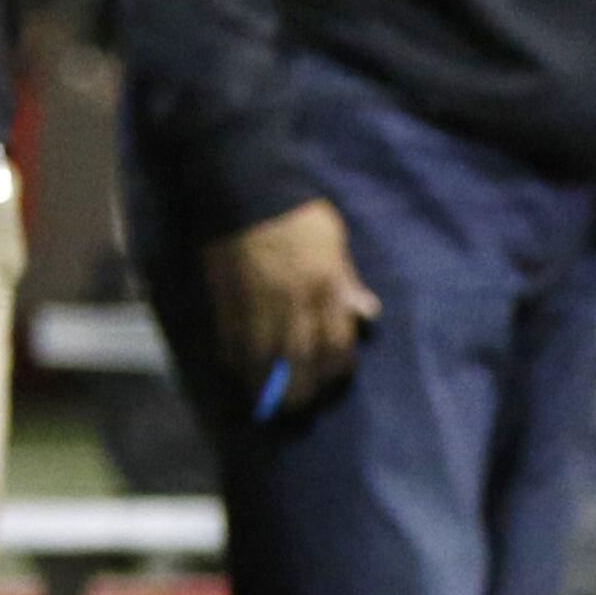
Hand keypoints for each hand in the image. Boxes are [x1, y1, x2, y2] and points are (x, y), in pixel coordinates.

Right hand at [203, 197, 379, 408]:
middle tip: (295, 409)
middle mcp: (295, 301)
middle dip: (299, 392)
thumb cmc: (296, 212)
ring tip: (264, 401)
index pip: (337, 345)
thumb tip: (367, 313)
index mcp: (326, 287)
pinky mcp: (228, 297)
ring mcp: (259, 301)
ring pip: (263, 357)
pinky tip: (237, 370)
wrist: (246, 185)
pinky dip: (235, 359)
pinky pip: (231, 338)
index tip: (329, 383)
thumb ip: (348, 280)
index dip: (334, 373)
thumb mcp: (334, 240)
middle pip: (301, 361)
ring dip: (264, 385)